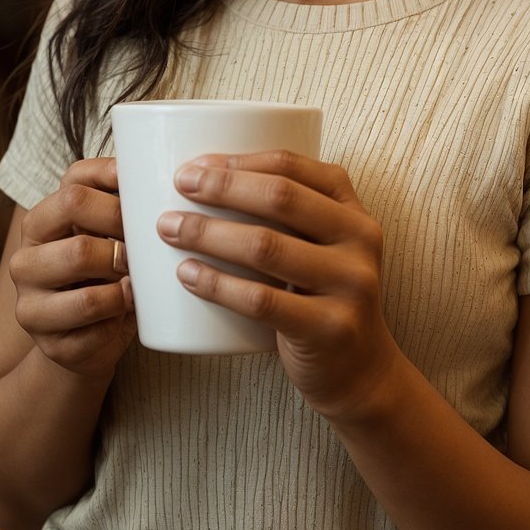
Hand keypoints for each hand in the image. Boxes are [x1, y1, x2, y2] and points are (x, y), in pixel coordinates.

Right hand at [9, 157, 136, 380]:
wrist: (89, 334)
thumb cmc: (106, 270)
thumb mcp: (106, 228)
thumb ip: (116, 196)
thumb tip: (152, 168)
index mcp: (39, 222)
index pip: (73, 190)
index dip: (119, 199)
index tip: (148, 205)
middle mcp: (24, 261)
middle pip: (81, 248)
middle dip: (125, 253)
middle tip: (147, 255)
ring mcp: (31, 306)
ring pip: (88, 298)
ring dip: (124, 293)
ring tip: (139, 286)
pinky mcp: (49, 345)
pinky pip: (95, 335)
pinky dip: (119, 325)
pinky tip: (126, 317)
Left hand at [156, 151, 398, 418]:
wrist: (360, 369)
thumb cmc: (321, 297)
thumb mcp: (322, 247)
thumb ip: (287, 216)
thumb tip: (202, 179)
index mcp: (352, 209)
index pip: (293, 167)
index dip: (239, 161)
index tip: (193, 165)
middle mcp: (359, 240)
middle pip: (280, 198)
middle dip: (221, 187)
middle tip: (178, 187)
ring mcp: (350, 285)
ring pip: (266, 246)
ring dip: (208, 233)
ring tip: (169, 229)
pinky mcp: (329, 328)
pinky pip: (262, 301)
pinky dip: (219, 285)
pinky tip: (187, 274)